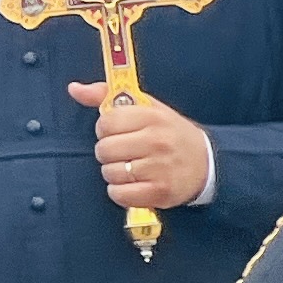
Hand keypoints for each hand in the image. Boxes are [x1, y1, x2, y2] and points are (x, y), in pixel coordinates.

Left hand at [70, 82, 213, 212]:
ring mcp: (158, 168)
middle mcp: (156, 141)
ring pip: (110, 173)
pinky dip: (120, 192)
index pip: (106, 122)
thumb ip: (107, 95)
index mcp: (152, 116)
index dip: (106, 129)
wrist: (207, 164)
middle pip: (105, 149)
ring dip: (115, 173)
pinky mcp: (159, 192)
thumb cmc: (171, 134)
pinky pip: (119, 194)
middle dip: (109, 153)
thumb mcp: (146, 107)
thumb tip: (74, 88)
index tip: (118, 132)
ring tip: (131, 169)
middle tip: (125, 152)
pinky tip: (133, 184)